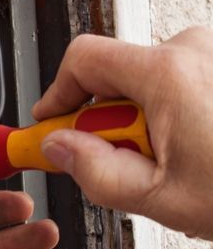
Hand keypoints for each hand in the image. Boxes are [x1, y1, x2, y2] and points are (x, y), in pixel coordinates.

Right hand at [34, 28, 212, 238]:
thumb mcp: (157, 197)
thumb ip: (92, 170)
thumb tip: (59, 148)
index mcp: (168, 74)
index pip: (83, 58)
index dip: (56, 93)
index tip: (50, 124)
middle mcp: (196, 51)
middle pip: (119, 74)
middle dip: (110, 118)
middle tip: (124, 159)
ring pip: (155, 79)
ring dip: (150, 116)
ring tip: (179, 160)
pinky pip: (188, 79)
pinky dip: (181, 111)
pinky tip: (202, 147)